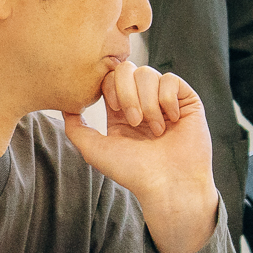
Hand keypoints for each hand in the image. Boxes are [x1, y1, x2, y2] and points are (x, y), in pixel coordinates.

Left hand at [64, 61, 218, 252]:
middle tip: (134, 122)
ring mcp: (165, 100)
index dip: (109, 88)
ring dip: (148, 103)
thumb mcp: (95, 150)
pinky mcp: (187, 100)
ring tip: (156, 129)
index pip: (110, 78)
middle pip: (127, 69)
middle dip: (126, 93)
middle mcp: (143, 102)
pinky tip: (173, 120)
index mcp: (121, 111)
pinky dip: (167, 100)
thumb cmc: (133, 171)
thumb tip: (65, 107)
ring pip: (148, 74)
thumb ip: (76, 128)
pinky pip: (171, 80)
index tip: (115, 110)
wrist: (168, 183)